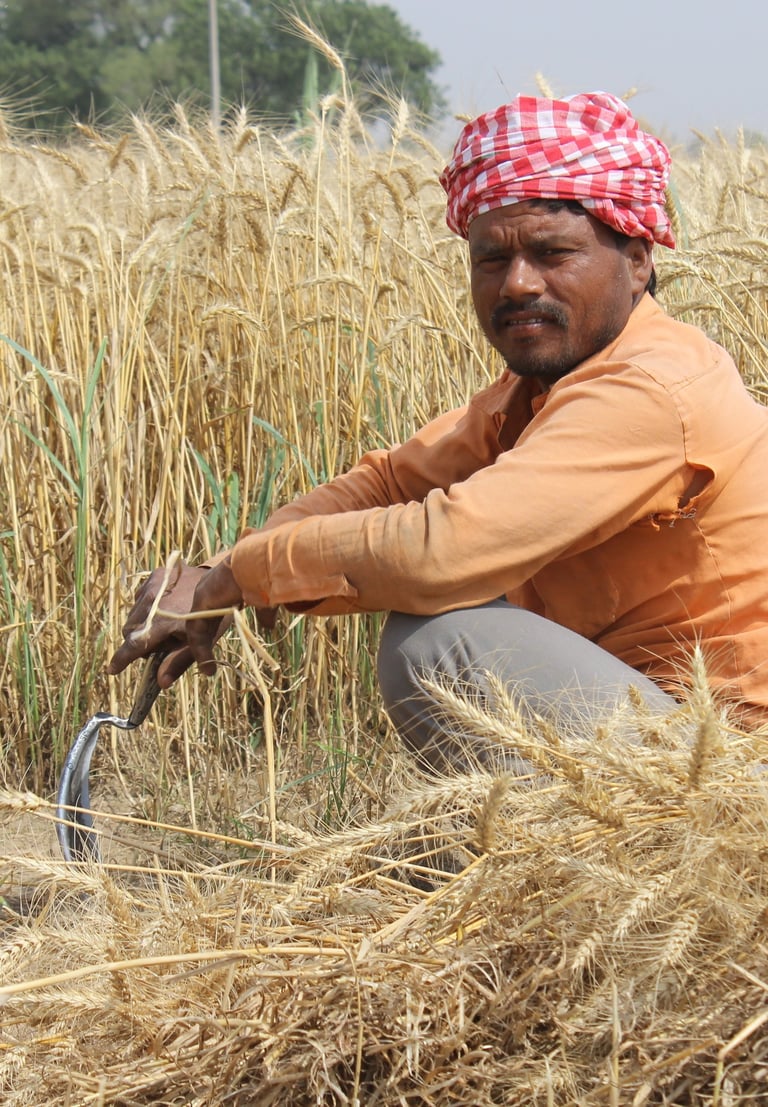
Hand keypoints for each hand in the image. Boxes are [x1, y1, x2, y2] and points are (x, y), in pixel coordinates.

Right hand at [107, 557, 241, 686]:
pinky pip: (140, 597)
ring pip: (133, 614)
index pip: (134, 645)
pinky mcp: (155, 575)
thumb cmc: (213, 614)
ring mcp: (152, 586)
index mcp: (162, 623)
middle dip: (139, 641)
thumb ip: (178, 662)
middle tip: (161, 644)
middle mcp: (152, 603)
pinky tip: (165, 608)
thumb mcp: (200, 641)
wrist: (222, 580)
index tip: (112, 670)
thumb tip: (161, 683)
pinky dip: (146, 607)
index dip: (121, 659)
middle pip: (129, 630)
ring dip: (142, 624)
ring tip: (166, 624)